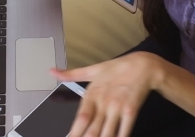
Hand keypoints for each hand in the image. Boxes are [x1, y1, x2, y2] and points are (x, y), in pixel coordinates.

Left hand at [50, 52, 165, 136]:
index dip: (74, 133)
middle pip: (92, 131)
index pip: (81, 118)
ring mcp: (118, 108)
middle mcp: (103, 102)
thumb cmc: (117, 68)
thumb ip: (71, 74)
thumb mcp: (93, 70)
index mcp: (92, 94)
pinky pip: (124, 131)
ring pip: (106, 134)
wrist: (143, 65)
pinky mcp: (131, 111)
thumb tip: (52, 72)